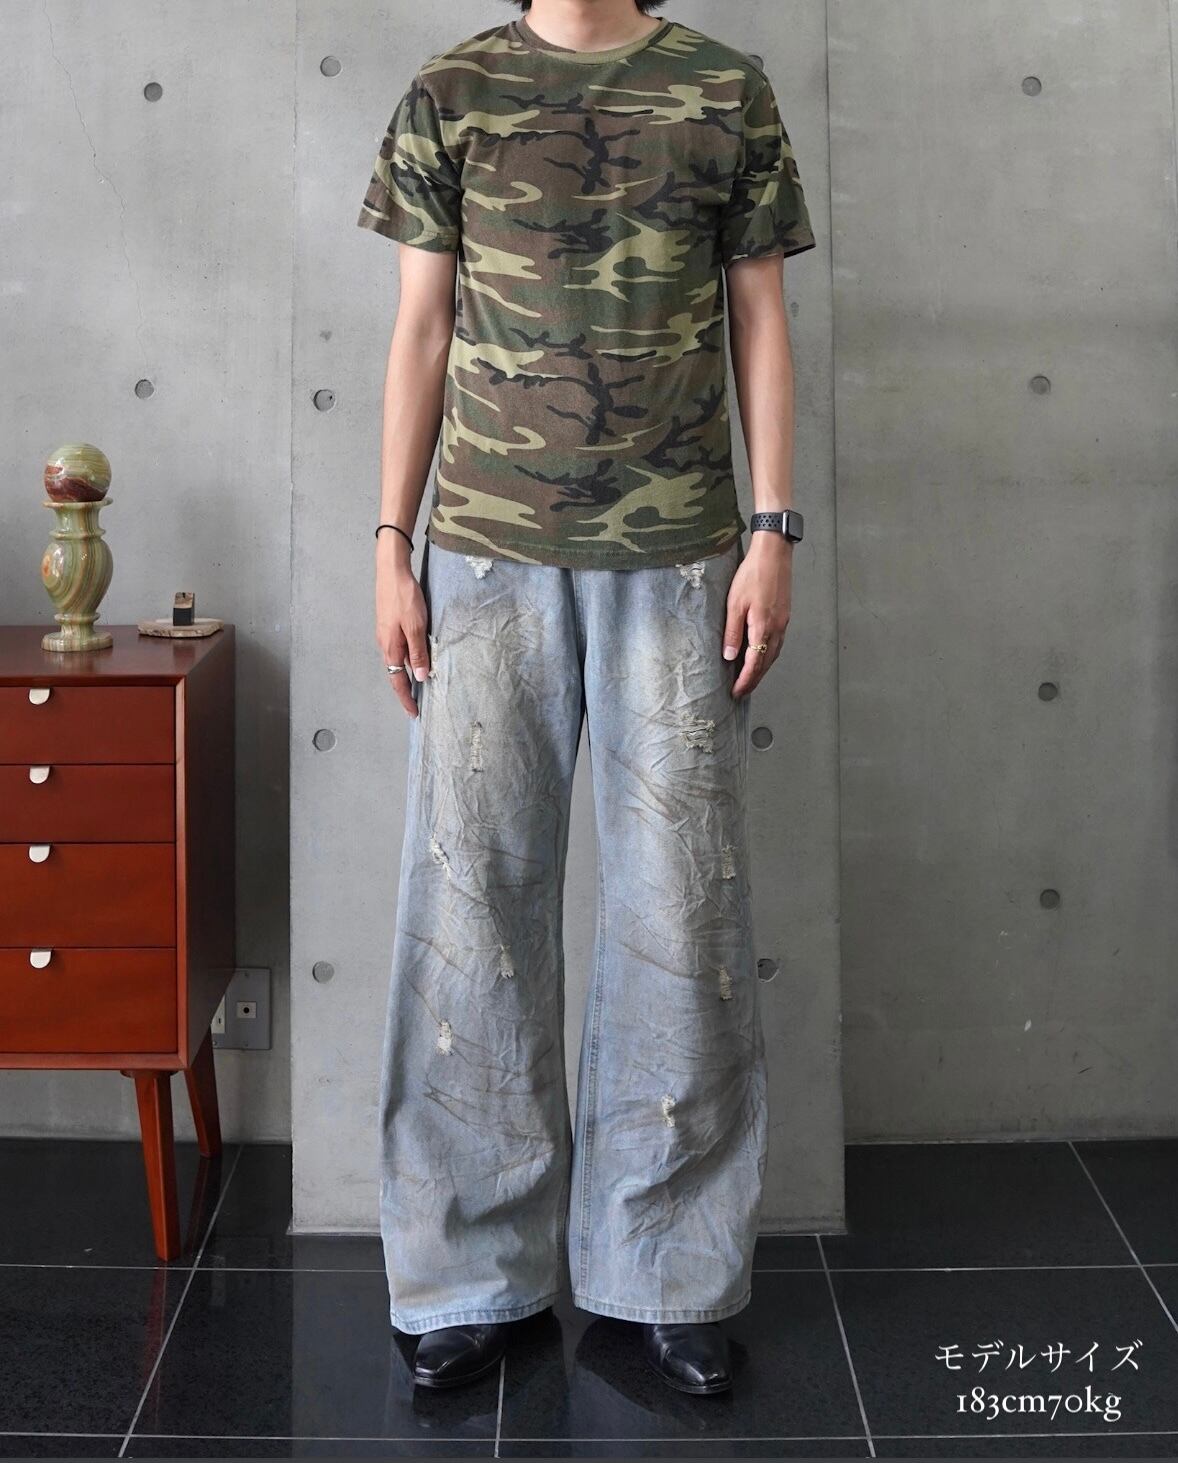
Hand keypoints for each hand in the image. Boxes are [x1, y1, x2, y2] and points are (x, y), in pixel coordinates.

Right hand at [375, 536, 429, 717]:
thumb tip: (420, 678)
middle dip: (405, 692)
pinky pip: (397, 650)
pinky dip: (405, 661)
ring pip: (396, 662)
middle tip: (416, 705)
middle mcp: (385, 645)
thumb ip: (418, 653)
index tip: (414, 713)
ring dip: (405, 676)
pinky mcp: (389, 625)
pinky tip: (414, 660)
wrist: (391, 571)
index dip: (406, 699)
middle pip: (395, 675)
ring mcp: (385, 635)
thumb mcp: (416, 627)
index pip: (398, 682)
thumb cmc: (404, 598)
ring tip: (417, 687)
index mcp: (390, 648)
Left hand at [723, 534, 791, 697]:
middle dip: (754, 680)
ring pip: (773, 654)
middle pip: (766, 663)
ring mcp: (783, 623)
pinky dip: (768, 656)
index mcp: (762, 627)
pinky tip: (761, 656)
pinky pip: (777, 644)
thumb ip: (733, 631)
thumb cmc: (753, 574)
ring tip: (750, 679)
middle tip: (742, 692)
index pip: (754, 663)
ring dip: (762, 670)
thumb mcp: (735, 603)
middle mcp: (776, 628)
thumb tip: (730, 656)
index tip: (736, 692)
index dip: (745, 680)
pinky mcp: (784, 616)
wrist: (774, 554)